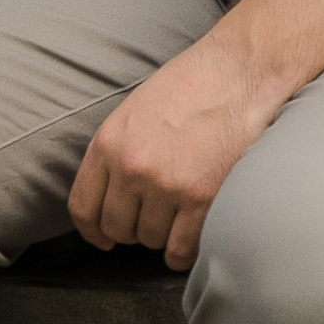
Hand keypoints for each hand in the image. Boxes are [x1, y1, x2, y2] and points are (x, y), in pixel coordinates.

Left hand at [67, 33, 280, 272]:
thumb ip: (117, 151)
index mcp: (108, 143)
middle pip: (117, 228)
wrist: (241, 71)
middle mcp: (131, 167)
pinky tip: (190, 238)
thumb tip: (109, 195)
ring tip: (178, 214)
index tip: (103, 238)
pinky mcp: (202, 198)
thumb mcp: (135, 111)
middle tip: (152, 218)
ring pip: (150, 240)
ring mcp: (165, 185)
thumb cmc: (192, 85)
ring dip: (162, 235)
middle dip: (132, 230)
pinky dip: (183, 252)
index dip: (92, 230)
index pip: (83, 206)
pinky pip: (181, 249)